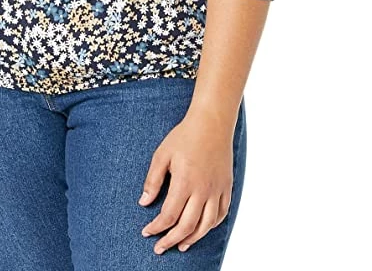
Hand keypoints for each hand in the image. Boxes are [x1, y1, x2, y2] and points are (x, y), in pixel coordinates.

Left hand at [138, 113, 234, 253]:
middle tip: (160, 248)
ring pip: (206, 225)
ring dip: (193, 238)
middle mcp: (203, 190)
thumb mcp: (162, 154)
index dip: (156, 228)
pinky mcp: (227, 187)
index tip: (147, 232)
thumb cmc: (184, 136)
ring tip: (181, 245)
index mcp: (184, 182)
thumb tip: (144, 202)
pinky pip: (221, 214)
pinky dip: (211, 226)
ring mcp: (217, 190)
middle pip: (187, 226)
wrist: (212, 122)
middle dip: (171, 240)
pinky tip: (202, 229)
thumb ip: (153, 180)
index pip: (169, 215)